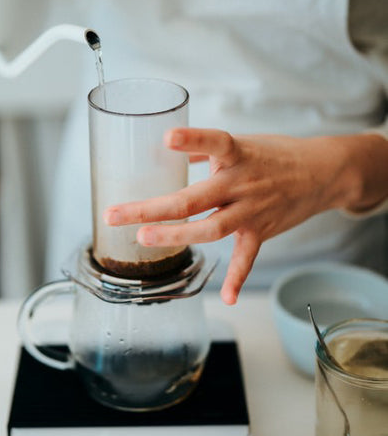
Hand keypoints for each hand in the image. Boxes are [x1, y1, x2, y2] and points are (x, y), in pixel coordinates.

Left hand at [103, 128, 386, 304]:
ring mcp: (252, 210)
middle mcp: (242, 183)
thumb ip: (205, 151)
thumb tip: (164, 151)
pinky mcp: (262, 230)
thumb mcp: (241, 143)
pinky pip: (247, 257)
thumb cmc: (274, 155)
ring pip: (211, 228)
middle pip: (192, 199)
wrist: (321, 172)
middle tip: (115, 214)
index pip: (214, 142)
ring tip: (145, 239)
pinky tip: (226, 297)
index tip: (167, 138)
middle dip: (151, 208)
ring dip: (177, 236)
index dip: (191, 139)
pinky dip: (237, 278)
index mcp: (236, 155)